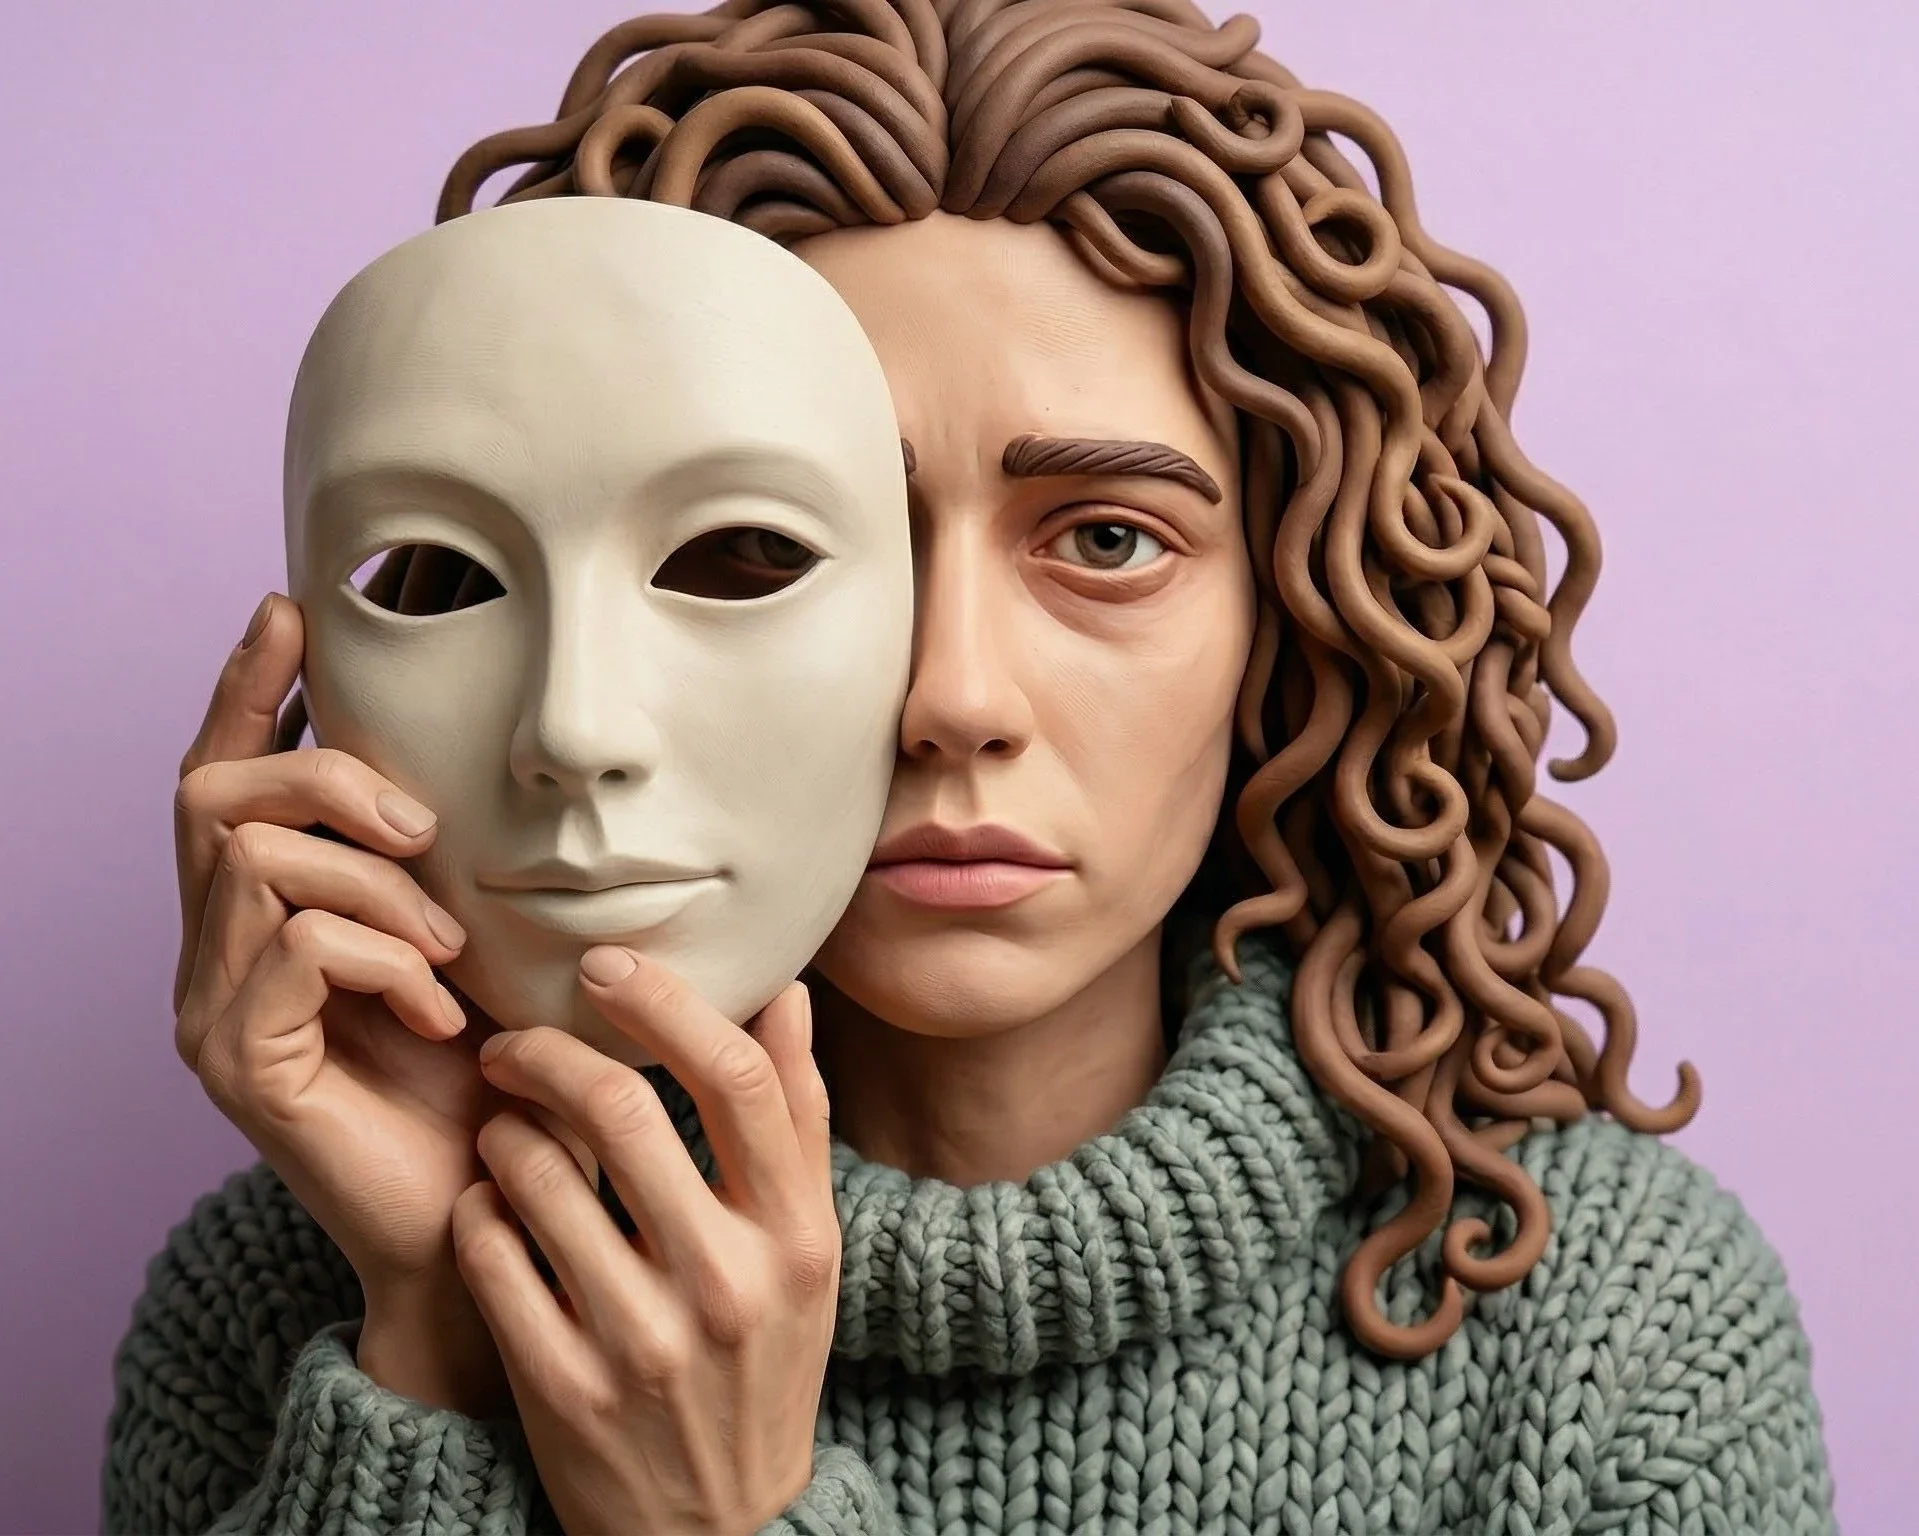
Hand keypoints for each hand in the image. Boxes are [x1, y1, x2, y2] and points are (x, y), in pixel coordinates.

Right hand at [173, 593, 509, 1412]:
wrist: (492, 1215)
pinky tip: (441, 1011)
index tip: (291, 608)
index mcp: (258, 917)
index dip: (245, 690)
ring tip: (450, 951)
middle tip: (426, 830)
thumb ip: (434, 864)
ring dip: (378, 886)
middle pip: (214, 792)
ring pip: (258, 859)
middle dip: (328, 777)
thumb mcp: (468, 944)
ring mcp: (211, 1012)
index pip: (221, 778)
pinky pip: (293, 944)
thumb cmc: (488, 1080)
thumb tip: (454, 765)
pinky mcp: (238, 1064)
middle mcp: (210, 957)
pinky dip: (383, 958)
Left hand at [451, 949, 838, 1535]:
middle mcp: (726, 1285)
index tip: (607, 968)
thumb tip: (788, 994)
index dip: (664, 1003)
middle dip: (547, 1053)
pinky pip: (489, 1255)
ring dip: (503, 1130)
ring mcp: (640, 1342)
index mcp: (797, 1238)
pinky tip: (490, 1206)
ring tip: (503, 1129)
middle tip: (516, 1043)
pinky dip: (477, 1208)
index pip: (738, 1080)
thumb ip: (796, 1120)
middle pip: (620, 1111)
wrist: (716, 1530)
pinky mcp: (562, 1389)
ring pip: (535, 1176)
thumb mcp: (806, 1248)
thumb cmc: (764, 1358)